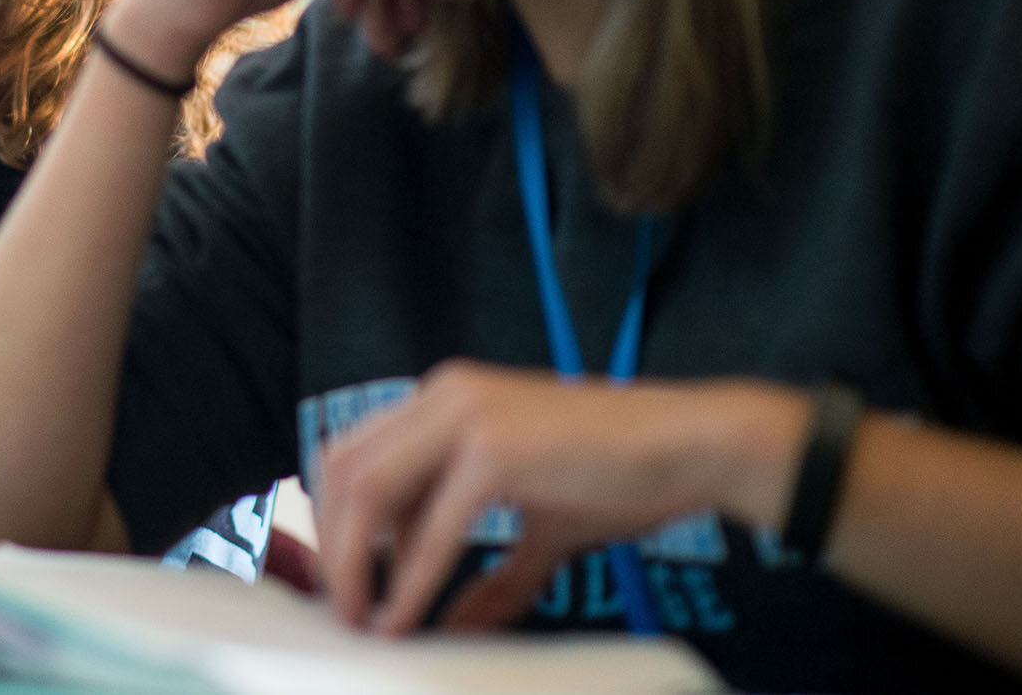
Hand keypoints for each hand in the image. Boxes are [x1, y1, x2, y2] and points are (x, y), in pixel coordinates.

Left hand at [313, 361, 805, 634]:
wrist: (691, 446)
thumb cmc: (622, 475)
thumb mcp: (540, 525)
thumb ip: (493, 572)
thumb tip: (455, 626)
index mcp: (443, 398)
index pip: (352, 451)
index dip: (333, 519)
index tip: (343, 577)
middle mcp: (443, 395)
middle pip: (343, 468)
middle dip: (331, 544)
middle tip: (343, 607)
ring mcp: (465, 415)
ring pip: (369, 491)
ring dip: (355, 563)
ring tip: (365, 617)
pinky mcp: (493, 448)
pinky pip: (431, 525)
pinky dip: (412, 577)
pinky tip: (408, 615)